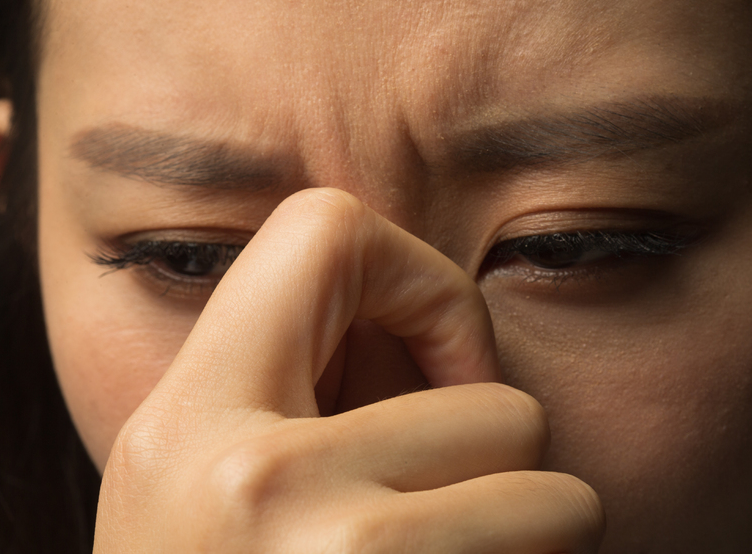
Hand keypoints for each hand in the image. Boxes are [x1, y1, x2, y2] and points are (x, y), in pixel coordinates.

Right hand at [93, 188, 604, 552]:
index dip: (417, 280)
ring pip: (562, 500)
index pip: (328, 229)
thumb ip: (292, 389)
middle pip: (503, 403)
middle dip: (500, 462)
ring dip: (531, 540)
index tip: (438, 369)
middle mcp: (255, 485)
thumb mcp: (203, 487)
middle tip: (444, 514)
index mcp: (189, 421)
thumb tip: (433, 315)